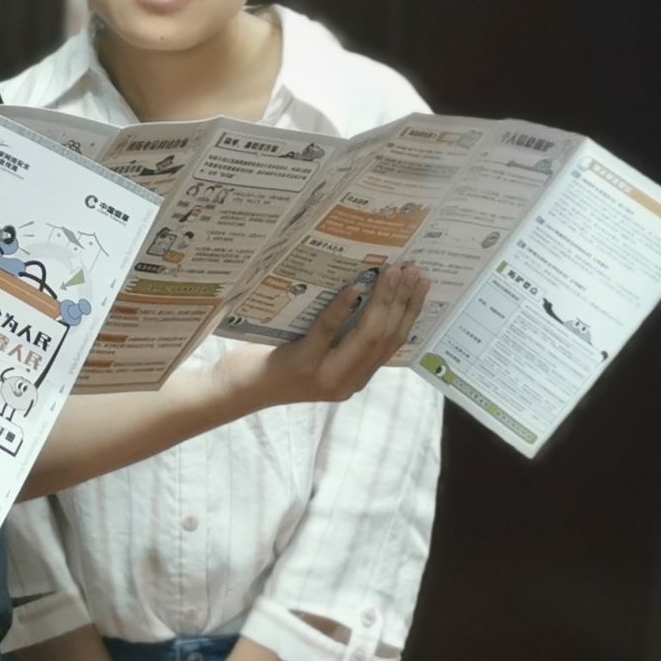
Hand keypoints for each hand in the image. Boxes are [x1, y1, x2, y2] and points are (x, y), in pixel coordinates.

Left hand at [214, 263, 429, 414]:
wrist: (238, 390)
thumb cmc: (276, 364)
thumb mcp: (318, 355)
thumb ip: (343, 338)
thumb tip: (368, 292)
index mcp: (356, 379)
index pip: (395, 344)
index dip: (411, 313)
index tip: (422, 285)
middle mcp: (347, 382)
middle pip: (386, 338)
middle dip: (403, 301)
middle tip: (412, 270)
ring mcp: (326, 376)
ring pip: (366, 337)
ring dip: (382, 301)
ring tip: (390, 273)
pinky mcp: (302, 364)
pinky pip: (328, 332)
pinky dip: (343, 308)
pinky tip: (353, 287)